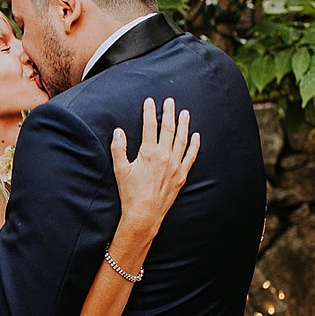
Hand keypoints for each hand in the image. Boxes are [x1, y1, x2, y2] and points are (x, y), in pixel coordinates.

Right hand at [111, 97, 199, 237]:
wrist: (144, 214)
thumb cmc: (130, 193)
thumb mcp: (120, 169)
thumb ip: (118, 148)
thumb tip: (118, 131)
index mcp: (148, 152)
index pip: (150, 125)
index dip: (149, 111)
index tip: (149, 101)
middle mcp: (164, 156)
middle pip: (168, 128)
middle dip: (169, 113)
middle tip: (170, 101)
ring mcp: (175, 165)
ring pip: (182, 139)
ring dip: (184, 124)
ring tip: (185, 113)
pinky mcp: (182, 175)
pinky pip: (191, 156)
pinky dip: (195, 145)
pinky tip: (196, 136)